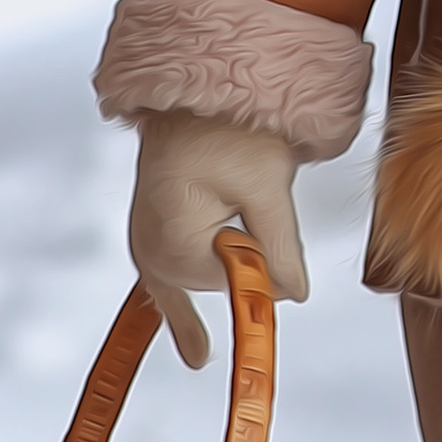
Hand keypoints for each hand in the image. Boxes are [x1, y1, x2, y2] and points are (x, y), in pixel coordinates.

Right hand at [128, 109, 308, 367]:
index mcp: (174, 245)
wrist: (190, 91)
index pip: (239, 280)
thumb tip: (295, 293)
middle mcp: (150, 251)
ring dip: (229, 250)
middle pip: (222, 280)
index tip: (269, 231)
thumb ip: (281, 247)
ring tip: (226, 190)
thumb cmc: (222, 126)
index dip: (264, 255)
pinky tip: (196, 350)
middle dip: (246, 249)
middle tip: (240, 188)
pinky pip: (171, 282)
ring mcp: (146, 244)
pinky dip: (187, 307)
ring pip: (204, 277)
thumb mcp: (266, 187)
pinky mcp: (151, 235)